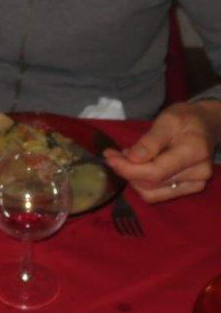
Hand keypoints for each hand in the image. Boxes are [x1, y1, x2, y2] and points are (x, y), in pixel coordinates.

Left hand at [103, 99, 220, 202]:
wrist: (204, 125)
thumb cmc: (185, 118)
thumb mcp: (166, 120)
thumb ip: (150, 141)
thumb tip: (132, 158)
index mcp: (193, 153)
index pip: (155, 172)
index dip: (128, 168)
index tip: (108, 157)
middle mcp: (197, 174)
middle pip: (152, 184)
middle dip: (125, 171)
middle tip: (111, 155)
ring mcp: (194, 184)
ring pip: (152, 193)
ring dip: (131, 178)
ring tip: (124, 159)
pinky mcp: (188, 189)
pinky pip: (157, 194)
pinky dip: (141, 182)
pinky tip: (136, 166)